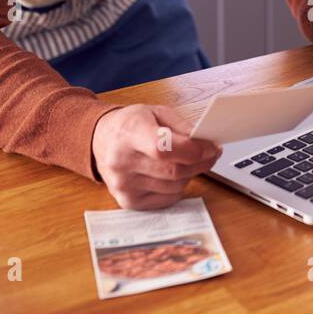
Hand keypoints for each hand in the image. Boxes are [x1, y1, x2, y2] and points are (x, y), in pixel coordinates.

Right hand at [90, 104, 221, 209]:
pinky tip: (173, 174)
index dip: (193, 150)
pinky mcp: (128, 201)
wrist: (101, 139)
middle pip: (173, 171)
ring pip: (174, 186)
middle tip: (211, 154)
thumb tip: (206, 144)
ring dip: (190, 175)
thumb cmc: (131, 124)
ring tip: (188, 161)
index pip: (163, 148)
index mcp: (129, 133)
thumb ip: (182, 126)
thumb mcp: (157, 112)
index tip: (211, 147)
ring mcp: (123, 185)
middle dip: (200, 163)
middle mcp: (122, 162)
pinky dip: (177, 187)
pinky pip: (166, 199)